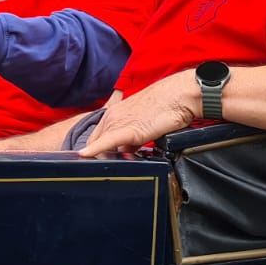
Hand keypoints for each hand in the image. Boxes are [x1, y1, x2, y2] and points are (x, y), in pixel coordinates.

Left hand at [77, 75, 197, 157]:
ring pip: (99, 144)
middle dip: (97, 156)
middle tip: (101, 168)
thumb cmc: (167, 106)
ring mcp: (118, 122)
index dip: (96, 151)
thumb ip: (132, 138)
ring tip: (108, 168)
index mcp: (115, 113)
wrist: (180, 95)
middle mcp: (113, 116)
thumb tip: (128, 152)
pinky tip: (85, 156)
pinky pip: (106, 142)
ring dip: (100, 157)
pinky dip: (94, 150)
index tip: (99, 161)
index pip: (97, 136)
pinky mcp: (128, 130)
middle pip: (95, 142)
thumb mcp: (144, 123)